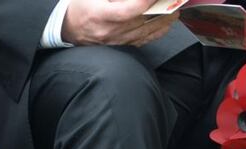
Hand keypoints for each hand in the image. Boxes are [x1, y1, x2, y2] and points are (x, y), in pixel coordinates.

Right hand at [62, 0, 178, 46]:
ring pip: (147, 32)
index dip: (144, 2)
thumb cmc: (79, 7)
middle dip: (160, 8)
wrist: (68, 30)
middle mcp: (111, 31)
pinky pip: (145, 40)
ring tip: (176, 9)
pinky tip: (168, 24)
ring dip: (165, 20)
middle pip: (142, 20)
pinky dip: (159, 32)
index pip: (128, 10)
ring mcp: (118, 41)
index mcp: (100, 16)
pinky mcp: (123, 46)